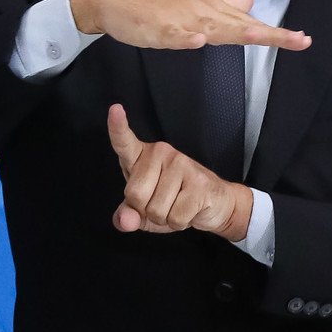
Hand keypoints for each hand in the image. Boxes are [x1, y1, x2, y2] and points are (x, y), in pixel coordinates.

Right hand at [70, 0, 309, 51]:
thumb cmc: (153, 3)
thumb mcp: (192, 3)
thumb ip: (222, 5)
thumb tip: (250, 0)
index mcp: (209, 9)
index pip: (247, 23)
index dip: (275, 32)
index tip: (303, 40)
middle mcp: (200, 12)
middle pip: (238, 26)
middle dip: (268, 33)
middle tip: (299, 40)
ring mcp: (178, 19)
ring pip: (211, 28)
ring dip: (236, 32)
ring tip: (261, 36)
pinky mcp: (155, 27)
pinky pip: (172, 34)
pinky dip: (186, 37)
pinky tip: (198, 40)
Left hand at [107, 104, 251, 239]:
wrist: (216, 204)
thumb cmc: (174, 202)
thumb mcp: (144, 211)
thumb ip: (127, 216)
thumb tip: (125, 221)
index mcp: (142, 156)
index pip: (125, 142)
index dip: (117, 127)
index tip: (115, 109)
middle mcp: (161, 153)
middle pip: (135, 195)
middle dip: (146, 211)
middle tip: (164, 203)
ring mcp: (182, 165)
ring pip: (155, 209)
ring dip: (165, 218)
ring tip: (178, 205)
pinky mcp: (199, 183)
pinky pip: (175, 217)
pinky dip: (179, 223)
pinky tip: (190, 210)